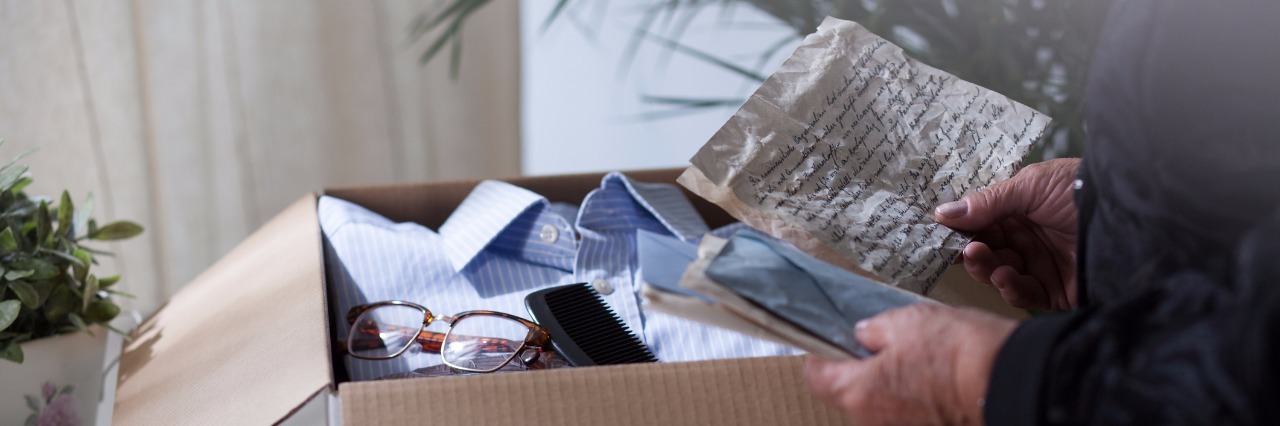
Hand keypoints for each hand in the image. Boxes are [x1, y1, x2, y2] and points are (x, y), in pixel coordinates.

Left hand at [804, 304, 1016, 425]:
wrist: (1009, 380)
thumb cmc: (954, 350)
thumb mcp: (906, 321)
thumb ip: (874, 329)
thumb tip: (864, 335)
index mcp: (858, 392)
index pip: (818, 377)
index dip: (822, 353)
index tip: (833, 338)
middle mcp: (873, 420)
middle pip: (850, 392)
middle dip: (862, 367)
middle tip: (882, 341)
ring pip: (882, 403)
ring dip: (891, 382)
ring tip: (917, 356)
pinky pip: (908, 412)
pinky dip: (914, 395)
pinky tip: (935, 374)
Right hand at [934, 158, 1080, 309]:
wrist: (1127, 216)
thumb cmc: (1078, 191)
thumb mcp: (1030, 186)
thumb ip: (987, 202)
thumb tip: (941, 213)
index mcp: (1020, 212)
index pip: (981, 225)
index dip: (961, 230)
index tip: (940, 233)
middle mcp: (1028, 239)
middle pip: (986, 252)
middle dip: (971, 251)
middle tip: (963, 248)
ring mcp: (1040, 266)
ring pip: (998, 274)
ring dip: (985, 268)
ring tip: (981, 257)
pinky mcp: (1054, 291)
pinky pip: (1023, 294)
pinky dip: (1009, 288)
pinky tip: (1005, 277)